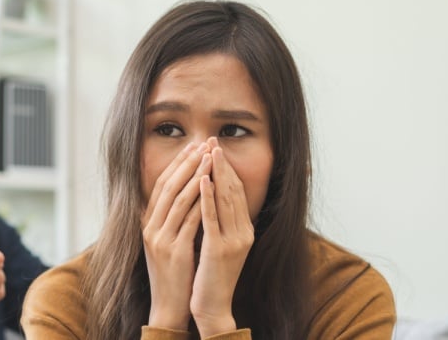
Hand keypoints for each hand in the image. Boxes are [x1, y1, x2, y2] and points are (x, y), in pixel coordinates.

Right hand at [142, 142, 211, 330]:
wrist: (169, 304)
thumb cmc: (172, 272)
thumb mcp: (164, 241)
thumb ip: (167, 218)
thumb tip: (180, 192)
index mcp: (146, 223)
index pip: (161, 185)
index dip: (176, 164)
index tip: (192, 146)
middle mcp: (150, 228)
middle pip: (168, 187)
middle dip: (187, 163)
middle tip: (204, 145)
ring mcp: (161, 240)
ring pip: (178, 200)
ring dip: (196, 177)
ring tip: (211, 159)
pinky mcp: (175, 252)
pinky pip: (189, 221)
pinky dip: (200, 202)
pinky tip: (212, 189)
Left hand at [190, 138, 253, 336]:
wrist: (212, 306)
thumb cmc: (212, 276)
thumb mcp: (220, 245)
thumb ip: (221, 223)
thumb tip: (212, 197)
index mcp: (245, 231)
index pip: (237, 192)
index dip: (228, 168)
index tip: (216, 148)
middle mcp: (244, 233)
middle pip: (234, 190)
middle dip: (222, 164)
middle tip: (212, 140)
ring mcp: (233, 241)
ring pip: (225, 199)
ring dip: (216, 173)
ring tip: (208, 151)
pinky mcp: (219, 249)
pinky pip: (212, 218)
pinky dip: (208, 197)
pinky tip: (202, 179)